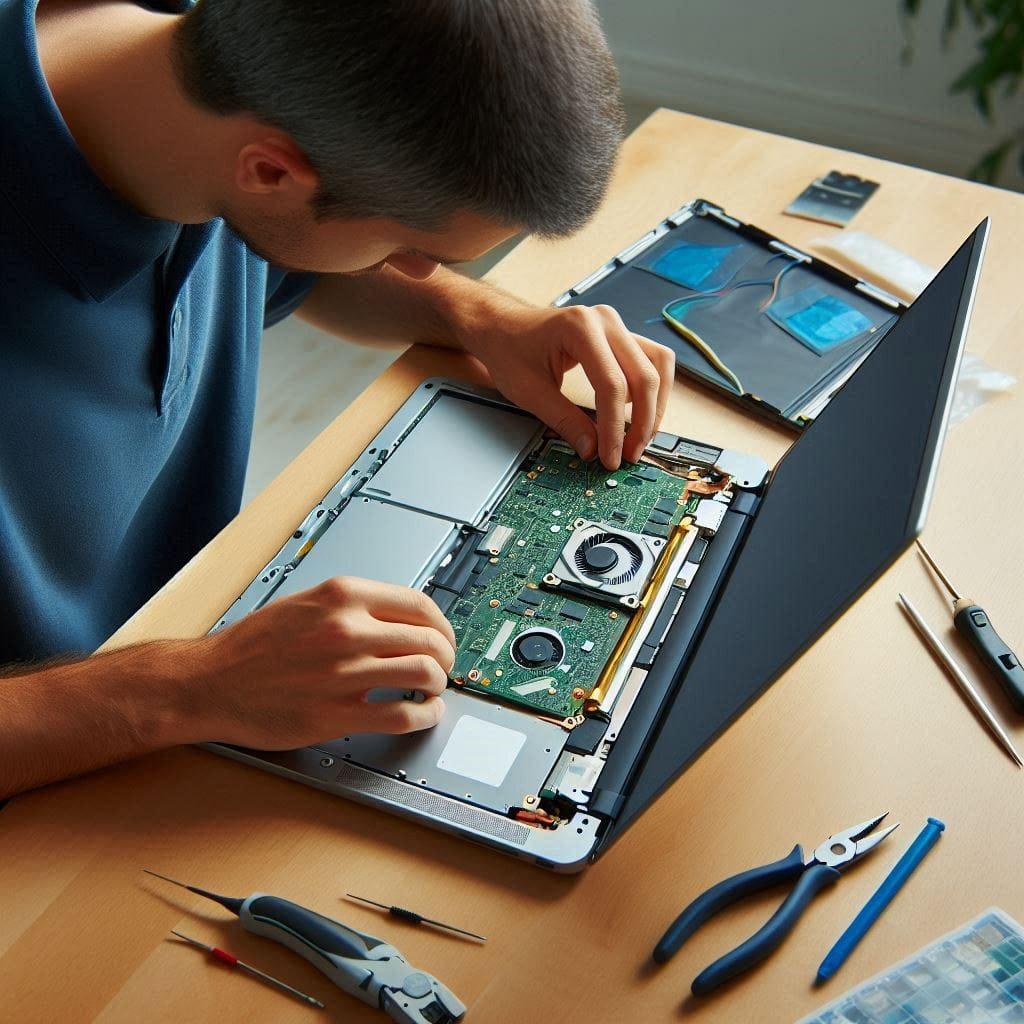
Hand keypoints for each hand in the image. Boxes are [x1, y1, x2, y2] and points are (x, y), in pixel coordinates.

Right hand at [189, 576, 456, 748]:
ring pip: (423, 675)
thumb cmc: (251, 646)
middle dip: (446, 656)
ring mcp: (342, 672)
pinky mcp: (335, 714)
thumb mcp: (306, 603)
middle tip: (444, 667)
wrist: (207, 682)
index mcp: (342, 596)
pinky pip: (401, 715)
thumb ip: (353, 606)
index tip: (445, 637)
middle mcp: (346, 630)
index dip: (443, 625)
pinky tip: (423, 715)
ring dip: (438, 685)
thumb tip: (401, 618)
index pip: (420, 605)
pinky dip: (424, 716)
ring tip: (433, 690)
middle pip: (429, 640)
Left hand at [458, 297, 674, 468]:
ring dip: (655, 405)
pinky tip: (633, 412)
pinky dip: (650, 389)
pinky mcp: (620, 336)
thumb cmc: (510, 350)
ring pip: (659, 365)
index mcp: (579, 328)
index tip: (611, 456)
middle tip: (629, 453)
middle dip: (642, 422)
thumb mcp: (530, 392)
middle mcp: (604, 321)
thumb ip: (564, 421)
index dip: (614, 427)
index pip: (611, 385)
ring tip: (639, 437)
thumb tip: (592, 449)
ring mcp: (616, 325)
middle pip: (644, 376)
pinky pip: (651, 361)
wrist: (503, 328)